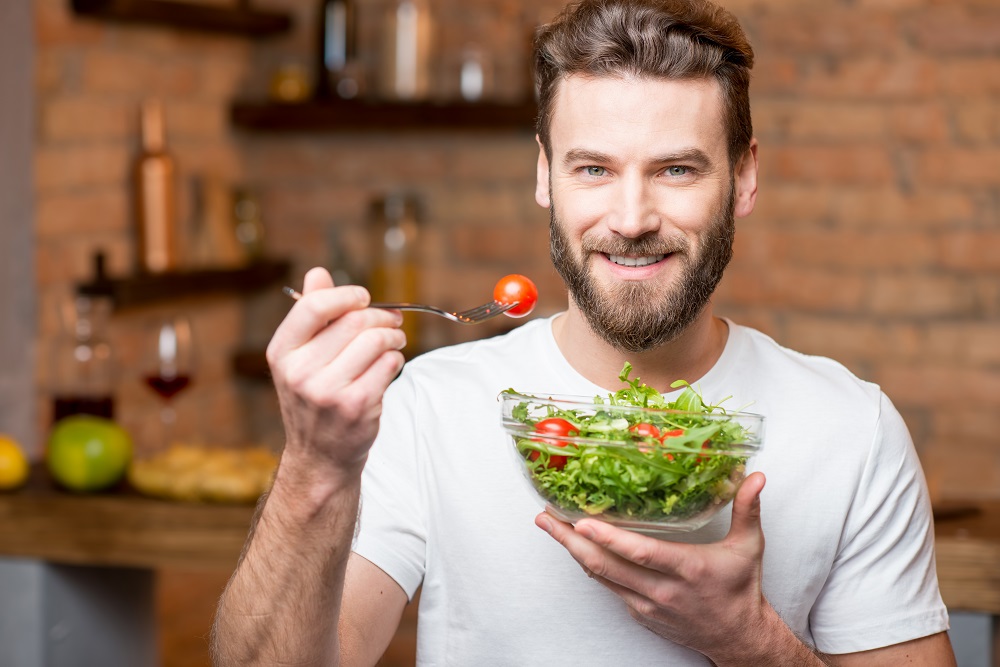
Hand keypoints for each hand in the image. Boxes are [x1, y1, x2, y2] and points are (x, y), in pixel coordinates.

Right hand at [266, 268, 405, 485]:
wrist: (320, 456)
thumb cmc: (314, 399)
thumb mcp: (300, 357)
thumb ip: (311, 314)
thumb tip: (318, 272)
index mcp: (282, 352)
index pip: (314, 306)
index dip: (346, 295)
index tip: (363, 297)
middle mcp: (299, 371)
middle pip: (354, 321)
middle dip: (381, 316)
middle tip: (392, 321)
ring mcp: (327, 391)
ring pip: (375, 340)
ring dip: (394, 336)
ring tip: (395, 340)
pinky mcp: (356, 406)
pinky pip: (388, 364)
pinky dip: (396, 359)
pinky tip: (389, 365)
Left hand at [536, 472, 775, 661]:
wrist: (737, 637)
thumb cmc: (740, 589)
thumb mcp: (749, 547)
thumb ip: (747, 509)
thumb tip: (755, 476)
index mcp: (687, 569)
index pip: (642, 554)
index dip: (610, 539)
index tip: (582, 523)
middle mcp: (662, 590)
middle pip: (606, 566)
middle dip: (571, 541)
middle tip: (547, 517)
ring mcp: (646, 604)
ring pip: (600, 577)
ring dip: (572, 551)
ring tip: (550, 525)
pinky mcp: (638, 612)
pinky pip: (607, 586)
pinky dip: (589, 565)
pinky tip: (575, 546)